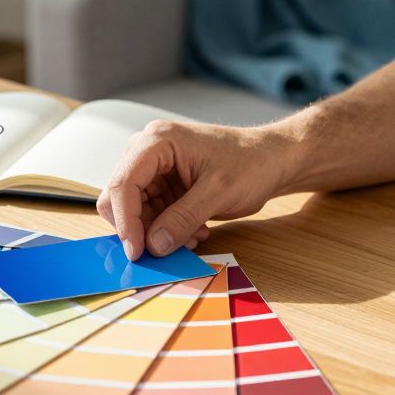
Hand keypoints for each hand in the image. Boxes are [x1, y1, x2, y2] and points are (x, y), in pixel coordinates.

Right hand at [97, 120, 289, 259]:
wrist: (273, 159)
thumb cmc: (251, 163)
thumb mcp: (219, 192)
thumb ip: (183, 219)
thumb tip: (154, 245)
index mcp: (158, 141)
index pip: (123, 183)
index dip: (125, 221)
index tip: (136, 252)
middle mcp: (149, 151)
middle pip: (121, 196)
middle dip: (139, 228)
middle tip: (162, 251)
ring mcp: (156, 168)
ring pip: (135, 209)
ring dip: (157, 231)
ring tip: (191, 238)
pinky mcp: (164, 183)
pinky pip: (151, 213)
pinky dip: (167, 229)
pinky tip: (194, 232)